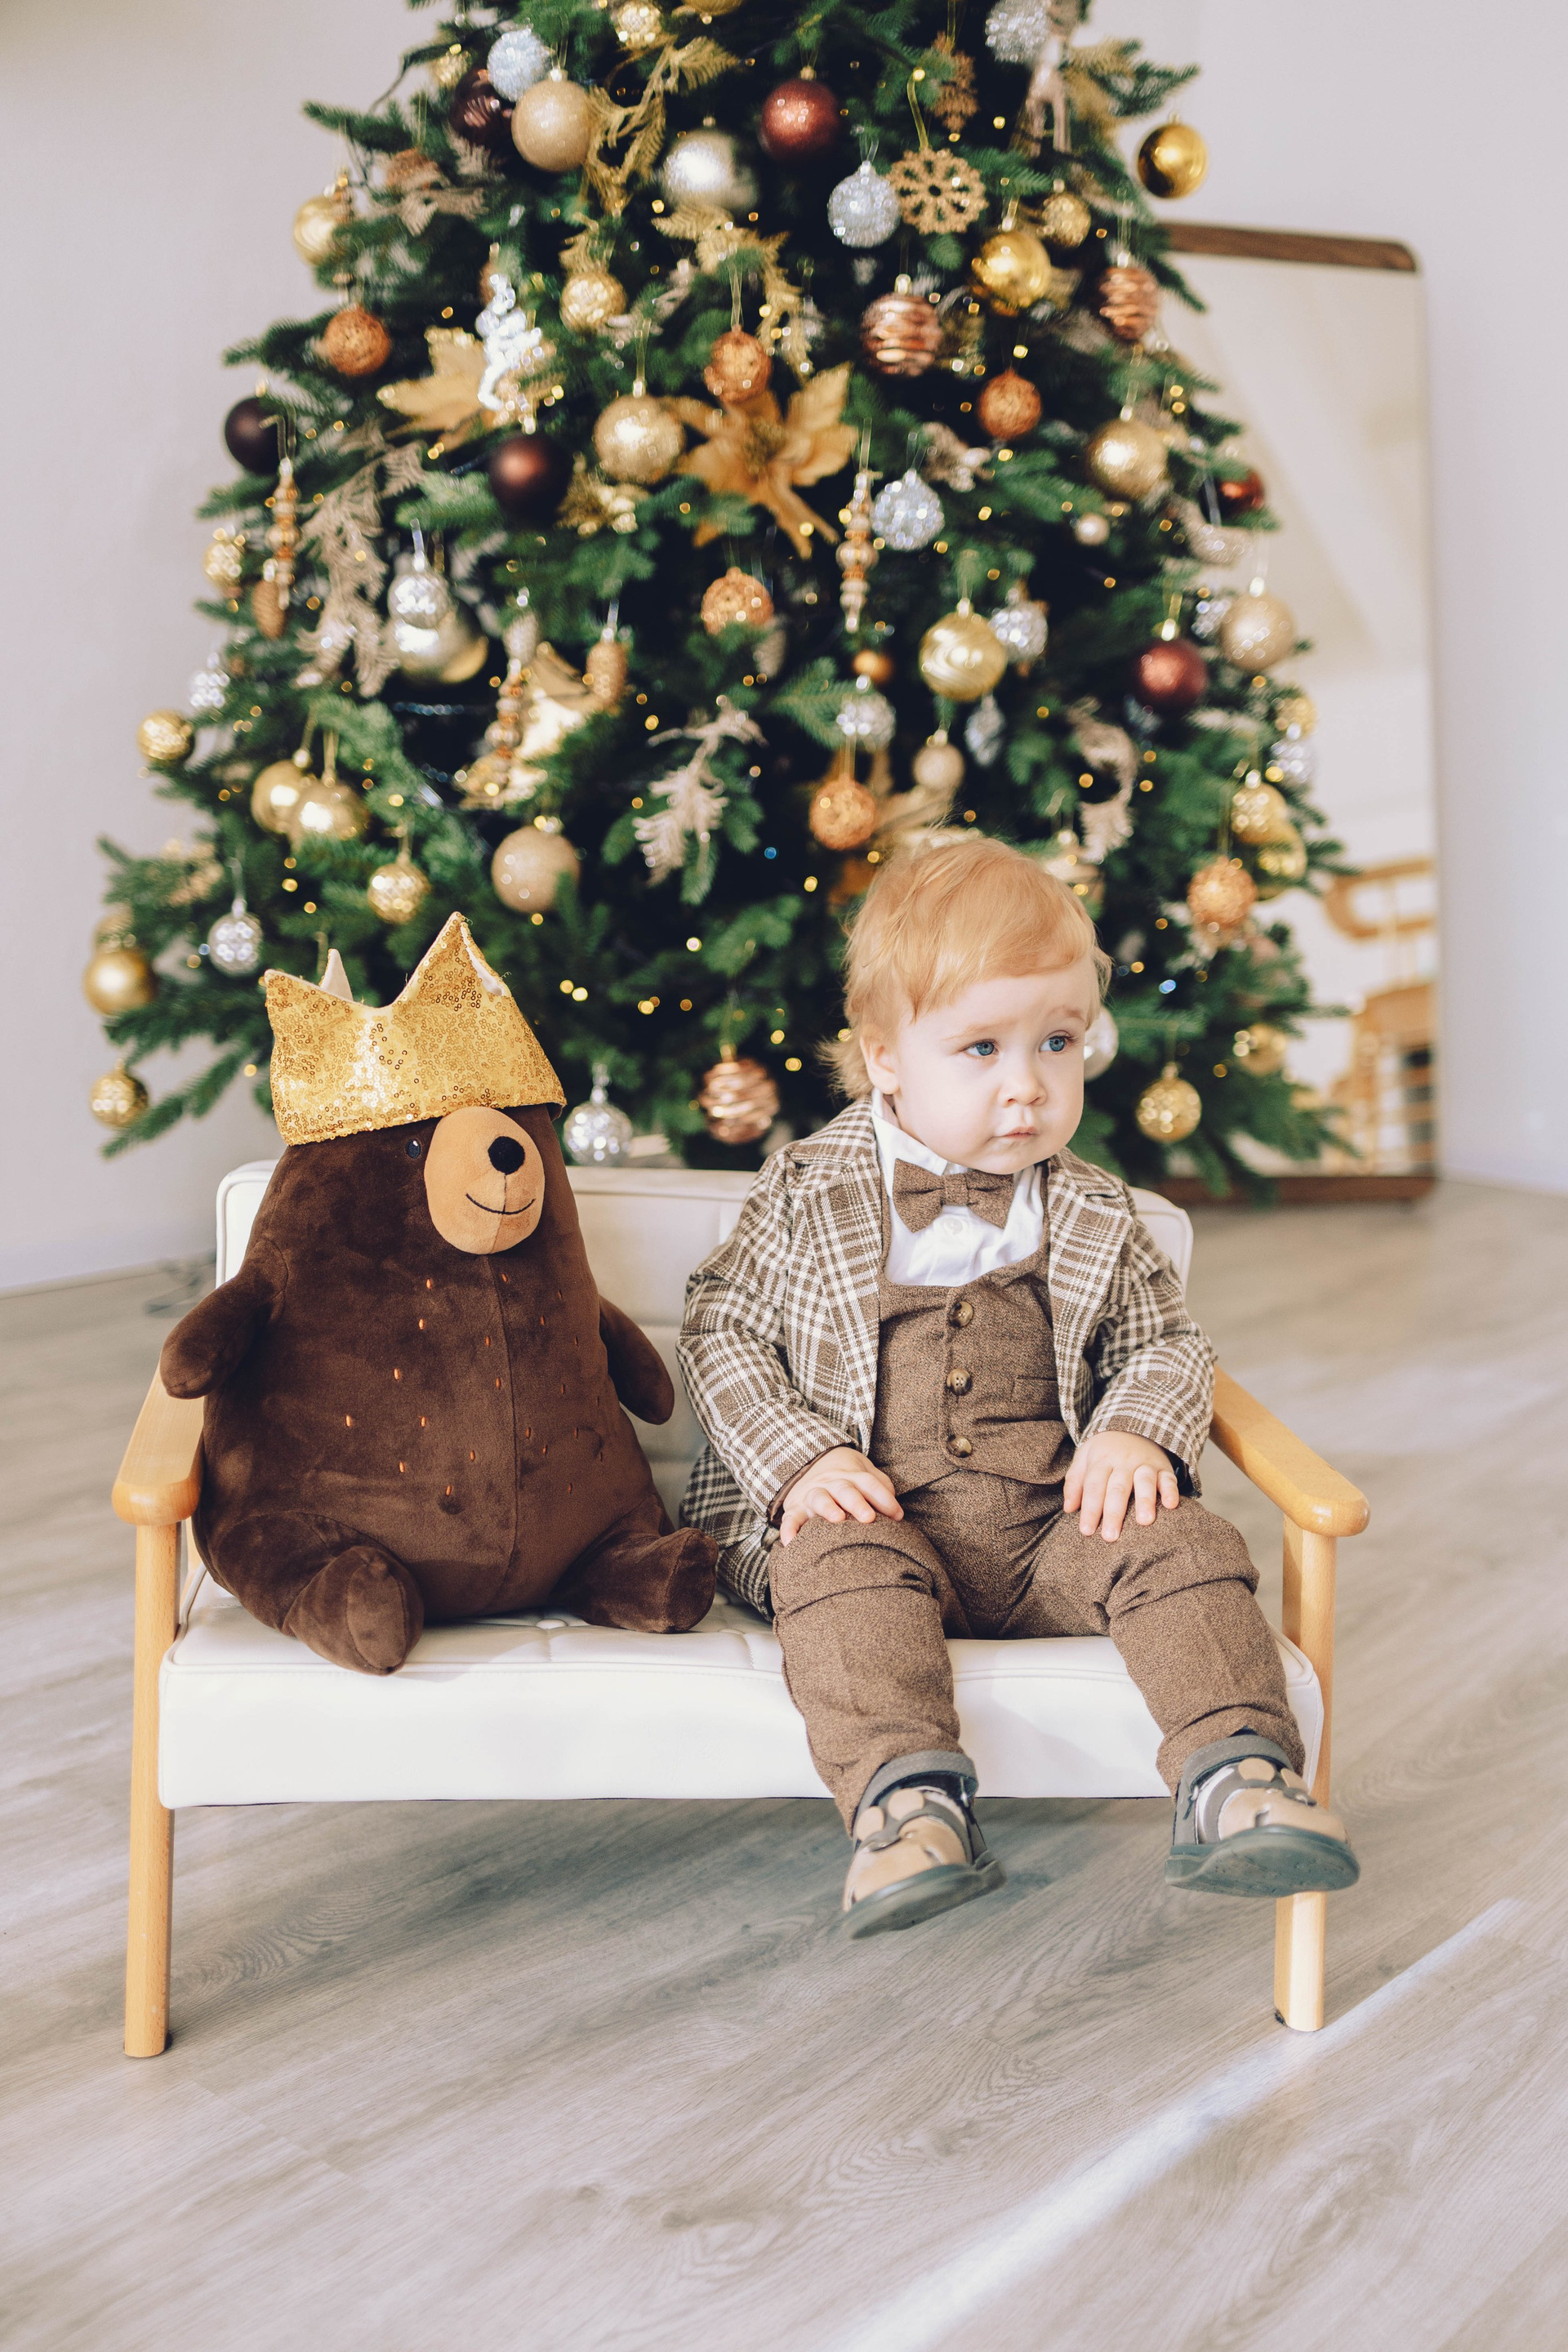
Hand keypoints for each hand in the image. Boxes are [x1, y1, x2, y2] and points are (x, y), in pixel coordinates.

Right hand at [779, 1447, 902, 1544]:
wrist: (813, 1461)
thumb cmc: (849, 1478)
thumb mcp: (867, 1475)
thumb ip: (882, 1490)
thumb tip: (896, 1514)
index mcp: (852, 1476)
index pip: (870, 1483)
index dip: (884, 1498)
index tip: (898, 1516)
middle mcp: (832, 1483)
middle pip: (845, 1489)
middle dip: (857, 1503)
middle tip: (869, 1518)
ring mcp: (813, 1494)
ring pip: (819, 1498)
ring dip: (827, 1507)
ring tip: (837, 1519)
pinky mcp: (796, 1508)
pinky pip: (790, 1518)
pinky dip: (788, 1529)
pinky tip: (790, 1543)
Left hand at [1064, 1431, 1178, 1540]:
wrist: (1132, 1425)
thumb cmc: (1104, 1450)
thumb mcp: (1084, 1458)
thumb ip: (1075, 1482)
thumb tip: (1069, 1508)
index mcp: (1101, 1460)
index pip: (1094, 1486)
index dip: (1090, 1509)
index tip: (1086, 1531)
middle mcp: (1124, 1461)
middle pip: (1118, 1488)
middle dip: (1114, 1513)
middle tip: (1110, 1536)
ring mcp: (1145, 1463)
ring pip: (1145, 1482)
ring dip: (1145, 1501)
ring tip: (1144, 1522)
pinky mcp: (1163, 1467)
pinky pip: (1169, 1478)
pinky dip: (1171, 1491)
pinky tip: (1171, 1505)